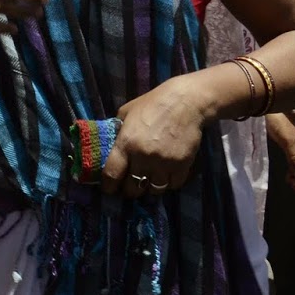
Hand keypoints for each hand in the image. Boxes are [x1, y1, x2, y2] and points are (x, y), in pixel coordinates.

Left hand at [101, 77, 207, 197]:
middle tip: (130, 188)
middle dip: (129, 191)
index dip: (109, 186)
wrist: (185, 103)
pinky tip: (166, 176)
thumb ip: (118, 131)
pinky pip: (173, 185)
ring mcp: (164, 163)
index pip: (112, 174)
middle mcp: (143, 157)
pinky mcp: (182, 166)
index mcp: (126, 143)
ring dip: (150, 188)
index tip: (109, 190)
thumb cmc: (152, 104)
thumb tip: (112, 146)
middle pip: (133, 188)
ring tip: (148, 182)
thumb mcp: (126, 112)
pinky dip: (168, 184)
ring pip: (154, 190)